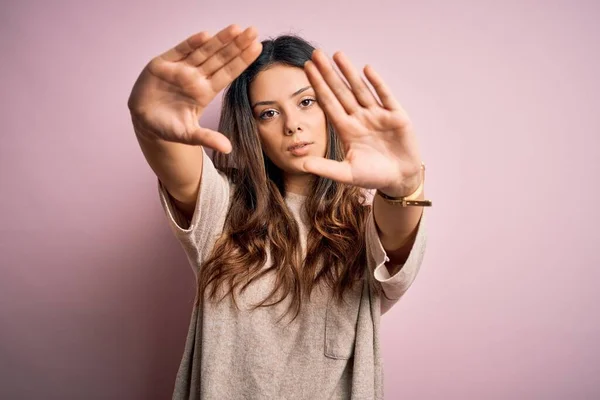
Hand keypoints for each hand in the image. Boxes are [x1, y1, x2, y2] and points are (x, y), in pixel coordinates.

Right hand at [127, 24, 261, 152]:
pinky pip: (180, 51)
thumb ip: (208, 138)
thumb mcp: (189, 135)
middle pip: (220, 59)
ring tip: (236, 28)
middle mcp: (196, 77)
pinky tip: (205, 35)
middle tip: (253, 31)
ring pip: (204, 51)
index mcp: (205, 92)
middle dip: (236, 45)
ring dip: (219, 40)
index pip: (228, 74)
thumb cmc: (169, 127)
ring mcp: (180, 69)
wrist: (144, 122)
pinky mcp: (163, 64)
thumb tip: (228, 149)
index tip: (257, 49)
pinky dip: (191, 44)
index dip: (242, 61)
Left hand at [301, 50, 422, 195]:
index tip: (307, 69)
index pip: (329, 104)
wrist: (400, 180)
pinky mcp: (396, 116)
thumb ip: (325, 168)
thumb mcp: (347, 173)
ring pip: (360, 90)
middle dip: (328, 73)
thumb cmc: (373, 176)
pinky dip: (376, 83)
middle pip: (341, 92)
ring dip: (349, 73)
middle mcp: (360, 118)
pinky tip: (366, 70)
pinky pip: (385, 96)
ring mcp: (378, 115)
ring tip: (337, 55)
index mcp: (347, 129)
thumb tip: (302, 164)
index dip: (318, 87)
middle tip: (316, 54)